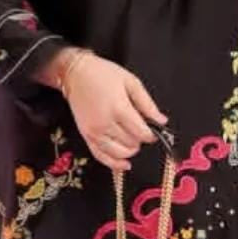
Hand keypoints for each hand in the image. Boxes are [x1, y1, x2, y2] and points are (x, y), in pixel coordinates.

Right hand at [59, 51, 166, 173]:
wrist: (76, 74)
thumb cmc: (103, 74)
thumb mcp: (131, 82)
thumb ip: (147, 104)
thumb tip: (161, 121)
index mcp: (118, 108)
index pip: (141, 133)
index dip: (151, 135)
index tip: (153, 130)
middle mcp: (105, 123)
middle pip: (131, 144)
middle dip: (140, 139)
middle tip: (140, 130)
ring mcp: (94, 132)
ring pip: (119, 153)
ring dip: (130, 151)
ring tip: (132, 141)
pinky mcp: (86, 136)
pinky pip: (101, 156)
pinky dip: (114, 163)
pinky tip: (124, 164)